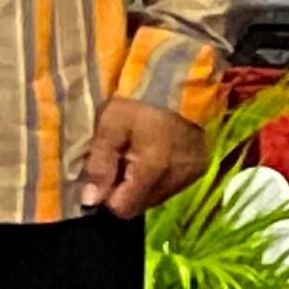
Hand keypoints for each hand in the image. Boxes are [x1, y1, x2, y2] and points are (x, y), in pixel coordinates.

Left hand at [76, 97, 204, 219]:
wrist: (182, 81)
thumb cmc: (140, 102)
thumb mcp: (111, 127)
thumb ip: (99, 165)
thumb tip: (89, 200)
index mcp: (153, 170)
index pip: (124, 208)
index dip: (107, 196)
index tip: (102, 175)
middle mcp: (176, 179)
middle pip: (141, 205)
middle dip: (124, 190)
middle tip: (119, 161)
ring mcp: (191, 175)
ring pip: (157, 196)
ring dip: (142, 185)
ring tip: (136, 157)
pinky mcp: (200, 168)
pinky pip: (172, 185)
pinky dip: (160, 177)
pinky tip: (156, 156)